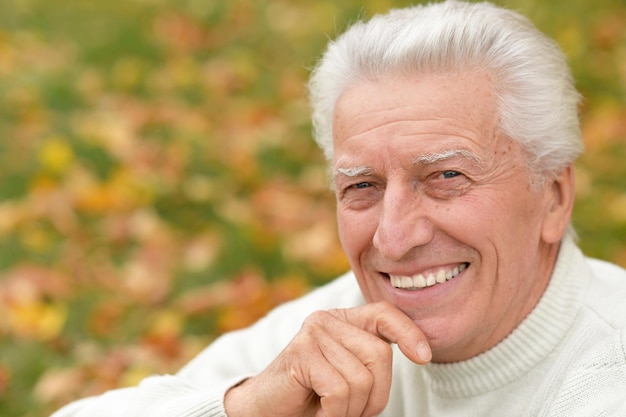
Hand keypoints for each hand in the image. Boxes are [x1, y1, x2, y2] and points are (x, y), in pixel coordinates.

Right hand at [224, 301, 430, 416]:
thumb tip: (423, 352)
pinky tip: (318, 411)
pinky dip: (334, 413)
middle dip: (375, 395)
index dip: (408, 332)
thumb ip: (372, 360)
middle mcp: (327, 319)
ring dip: (352, 410)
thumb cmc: (312, 397)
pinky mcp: (300, 353)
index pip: (384, 313)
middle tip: (352, 411)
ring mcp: (312, 333)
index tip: (424, 357)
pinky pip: (339, 391)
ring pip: (361, 379)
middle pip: (379, 355)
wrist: (265, 411)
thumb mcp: (349, 375)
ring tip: (330, 410)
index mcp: (343, 320)